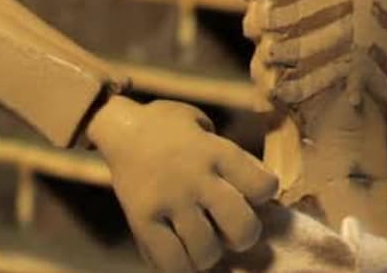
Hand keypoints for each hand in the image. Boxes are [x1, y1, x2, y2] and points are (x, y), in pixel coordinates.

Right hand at [85, 97, 279, 272]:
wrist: (123, 128)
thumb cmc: (174, 129)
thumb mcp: (209, 130)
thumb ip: (234, 159)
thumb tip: (260, 194)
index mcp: (217, 152)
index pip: (263, 186)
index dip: (263, 195)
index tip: (251, 193)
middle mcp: (196, 177)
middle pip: (241, 227)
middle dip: (243, 236)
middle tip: (232, 232)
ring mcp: (168, 200)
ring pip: (207, 250)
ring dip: (210, 254)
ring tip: (203, 245)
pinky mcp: (142, 219)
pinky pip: (170, 260)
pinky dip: (182, 266)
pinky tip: (182, 256)